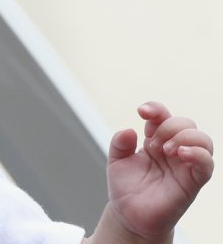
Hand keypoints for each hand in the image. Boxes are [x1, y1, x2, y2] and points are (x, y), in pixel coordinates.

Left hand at [105, 102, 213, 239]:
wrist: (129, 215)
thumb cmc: (126, 187)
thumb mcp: (116, 161)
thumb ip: (119, 143)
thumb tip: (129, 130)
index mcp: (155, 140)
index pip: (163, 116)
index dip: (155, 109)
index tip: (141, 112)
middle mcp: (173, 149)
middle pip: (185, 123)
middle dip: (169, 126)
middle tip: (152, 145)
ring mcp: (185, 165)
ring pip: (203, 140)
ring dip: (184, 137)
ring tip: (165, 150)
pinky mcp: (193, 182)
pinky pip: (207, 164)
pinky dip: (199, 154)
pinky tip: (182, 153)